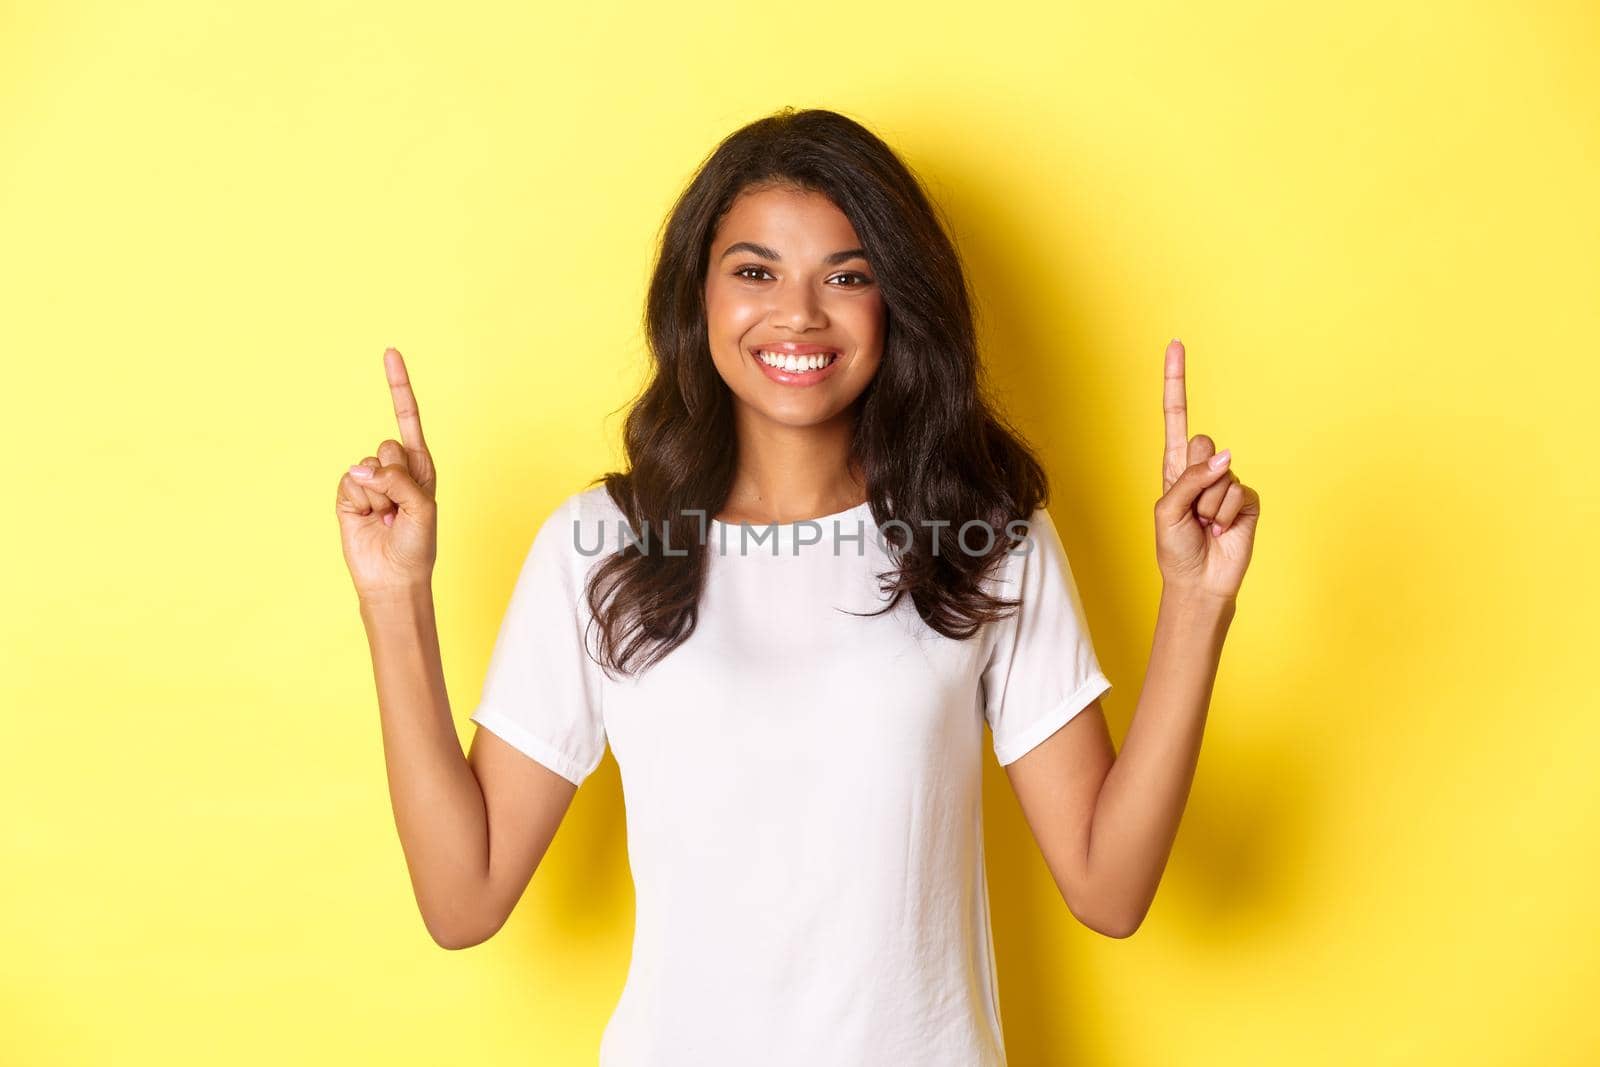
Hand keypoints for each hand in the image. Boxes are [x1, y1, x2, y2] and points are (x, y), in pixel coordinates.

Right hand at [335, 348, 438, 601]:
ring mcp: (370, 481)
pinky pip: (350, 482)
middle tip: (401, 507)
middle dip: (395, 477)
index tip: (390, 352)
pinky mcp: (348, 494)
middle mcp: (395, 468)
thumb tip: (362, 468)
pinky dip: (359, 501)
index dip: (398, 385)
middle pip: (389, 445)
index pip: (408, 417)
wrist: (392, 577)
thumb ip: (399, 480)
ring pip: (368, 466)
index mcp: (420, 465)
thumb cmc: (417, 545)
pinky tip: (369, 520)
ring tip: (387, 518)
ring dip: (379, 495)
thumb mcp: (423, 509)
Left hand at [1154, 339, 1259, 601]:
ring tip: (1204, 525)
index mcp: (1175, 467)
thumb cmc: (1176, 548)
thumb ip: (1190, 479)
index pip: (1175, 417)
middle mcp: (1201, 469)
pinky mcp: (1248, 500)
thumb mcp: (1167, 512)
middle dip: (1194, 477)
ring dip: (1209, 505)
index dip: (1176, 381)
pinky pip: (1238, 493)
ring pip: (1221, 473)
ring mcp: (1227, 483)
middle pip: (1200, 442)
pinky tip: (1222, 530)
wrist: (1200, 582)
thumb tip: (1225, 456)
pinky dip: (1226, 514)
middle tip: (1191, 509)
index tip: (1176, 344)